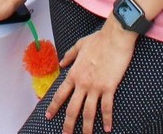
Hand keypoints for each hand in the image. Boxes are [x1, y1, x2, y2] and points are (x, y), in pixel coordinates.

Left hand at [45, 19, 135, 133]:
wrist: (114, 38)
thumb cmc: (98, 39)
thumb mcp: (79, 45)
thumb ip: (69, 55)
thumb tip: (61, 63)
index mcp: (74, 73)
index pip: (60, 94)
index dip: (53, 106)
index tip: (48, 116)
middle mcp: (82, 83)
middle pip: (72, 108)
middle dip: (68, 124)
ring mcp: (96, 86)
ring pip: (89, 112)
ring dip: (86, 127)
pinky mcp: (109, 87)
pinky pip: (107, 107)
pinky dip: (107, 119)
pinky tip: (107, 129)